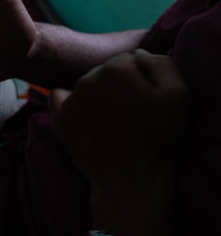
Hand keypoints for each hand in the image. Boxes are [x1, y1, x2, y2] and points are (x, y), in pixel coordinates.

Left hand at [50, 50, 188, 235]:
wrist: (131, 180)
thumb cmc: (158, 139)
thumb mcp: (177, 94)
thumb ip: (160, 63)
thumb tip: (139, 54)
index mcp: (117, 69)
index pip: (129, 60)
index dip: (141, 78)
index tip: (147, 98)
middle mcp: (88, 78)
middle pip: (106, 70)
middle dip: (119, 84)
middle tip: (131, 111)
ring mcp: (70, 99)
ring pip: (86, 84)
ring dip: (97, 94)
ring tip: (111, 119)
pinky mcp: (58, 118)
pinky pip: (59, 97)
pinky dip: (70, 102)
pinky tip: (84, 114)